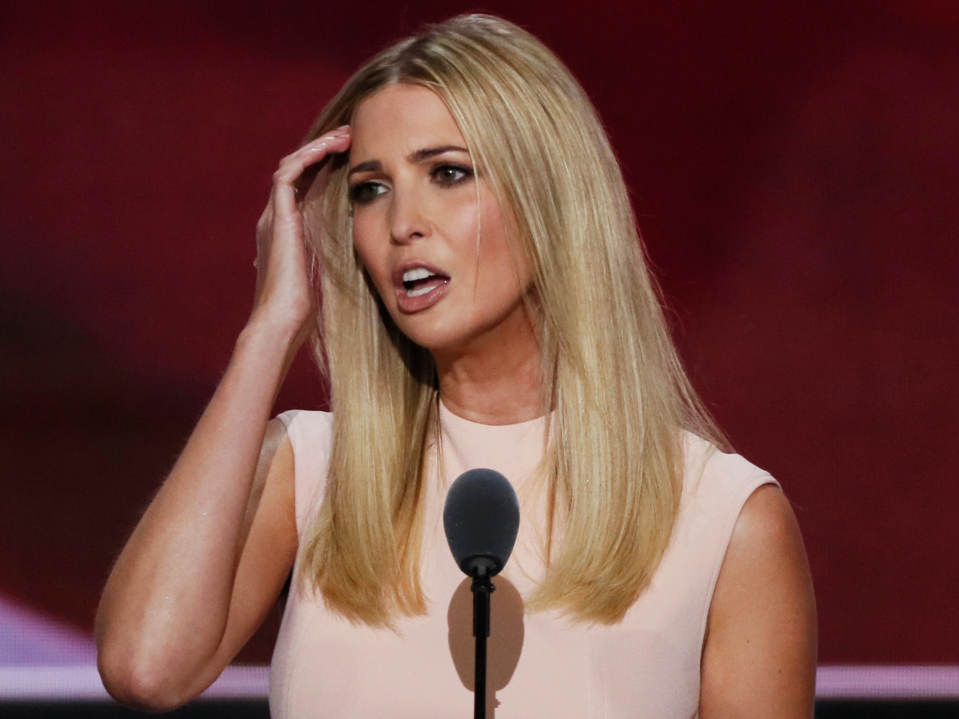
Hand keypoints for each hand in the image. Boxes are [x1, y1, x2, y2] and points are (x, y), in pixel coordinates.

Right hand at [250, 125, 351, 343]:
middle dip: (323, 151)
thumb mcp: (324, 273)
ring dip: (317, 147)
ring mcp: (274, 217)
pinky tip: (330, 148)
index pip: (304, 187)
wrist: (282, 322)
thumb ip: (332, 256)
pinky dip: (307, 157)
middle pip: (298, 171)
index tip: (353, 156)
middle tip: (351, 136)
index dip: (326, 168)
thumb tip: (358, 252)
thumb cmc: (304, 309)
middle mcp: (276, 219)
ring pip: (292, 166)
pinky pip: (287, 174)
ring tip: (344, 136)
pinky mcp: (277, 218)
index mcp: (287, 231)